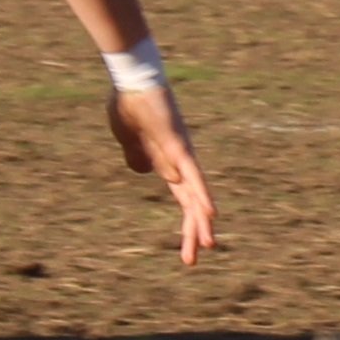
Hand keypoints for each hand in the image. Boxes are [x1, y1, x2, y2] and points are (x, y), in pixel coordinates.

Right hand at [108, 80, 215, 266]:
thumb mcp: (128, 139)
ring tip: (208, 244)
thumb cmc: (129, 104)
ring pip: (195, 194)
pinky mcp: (178, 145)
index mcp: (167, 163)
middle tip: (193, 259)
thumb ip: (136, 155)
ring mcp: (181, 153)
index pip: (182, 199)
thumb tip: (142, 171)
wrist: (131, 79)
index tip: (187, 248)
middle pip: (192, 203)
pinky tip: (211, 212)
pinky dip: (202, 194)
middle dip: (193, 232)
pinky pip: (192, 175)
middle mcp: (180, 161)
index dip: (186, 222)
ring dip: (200, 221)